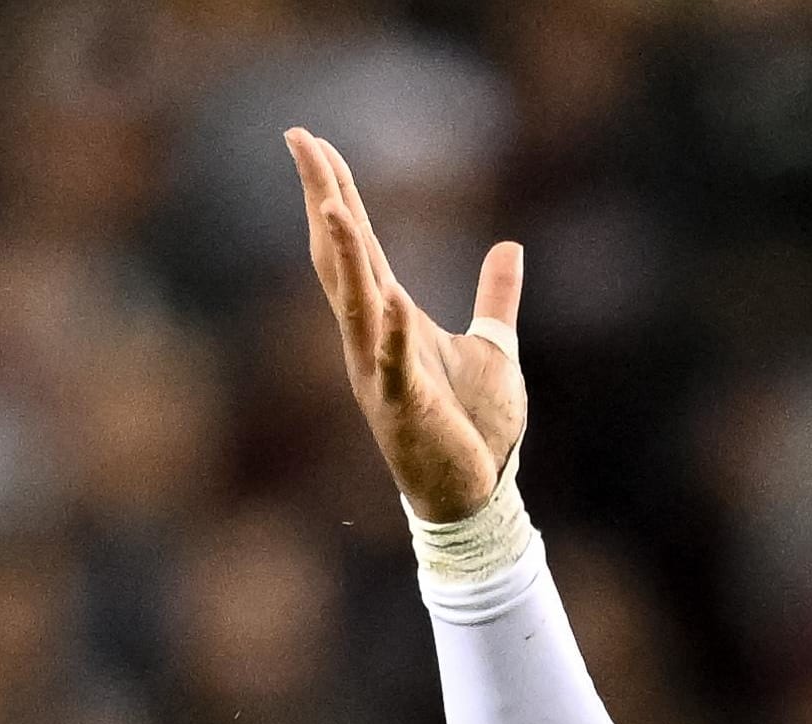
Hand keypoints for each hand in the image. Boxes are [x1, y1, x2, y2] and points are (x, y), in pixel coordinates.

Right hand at [285, 127, 523, 521]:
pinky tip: (391, 298)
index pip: (358, 244)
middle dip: (322, 200)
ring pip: (356, 305)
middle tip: (301, 144)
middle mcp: (372, 338)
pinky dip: (393, 334)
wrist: (478, 494)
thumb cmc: (475, 426)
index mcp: (391, 318)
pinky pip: (394, 366)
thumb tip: (510, 247)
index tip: (311, 142)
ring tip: (330, 206)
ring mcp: (381, 372)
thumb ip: (497, 296)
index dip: (336, 192)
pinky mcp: (405, 408)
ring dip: (346, 258)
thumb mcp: (493, 346)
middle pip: (341, 258)